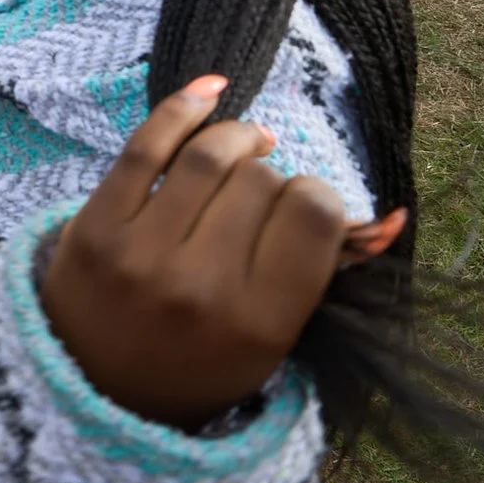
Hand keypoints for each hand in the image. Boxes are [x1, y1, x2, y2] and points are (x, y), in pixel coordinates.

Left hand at [39, 75, 361, 429]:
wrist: (96, 388)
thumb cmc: (201, 358)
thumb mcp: (272, 338)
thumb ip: (320, 272)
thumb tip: (391, 215)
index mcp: (260, 320)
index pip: (313, 215)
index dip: (316, 195)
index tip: (303, 204)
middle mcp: (201, 287)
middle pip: (259, 181)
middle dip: (270, 175)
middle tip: (261, 193)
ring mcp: (140, 255)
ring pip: (205, 157)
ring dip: (234, 138)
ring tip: (245, 145)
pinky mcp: (92, 228)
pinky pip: (142, 148)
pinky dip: (180, 110)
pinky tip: (207, 94)